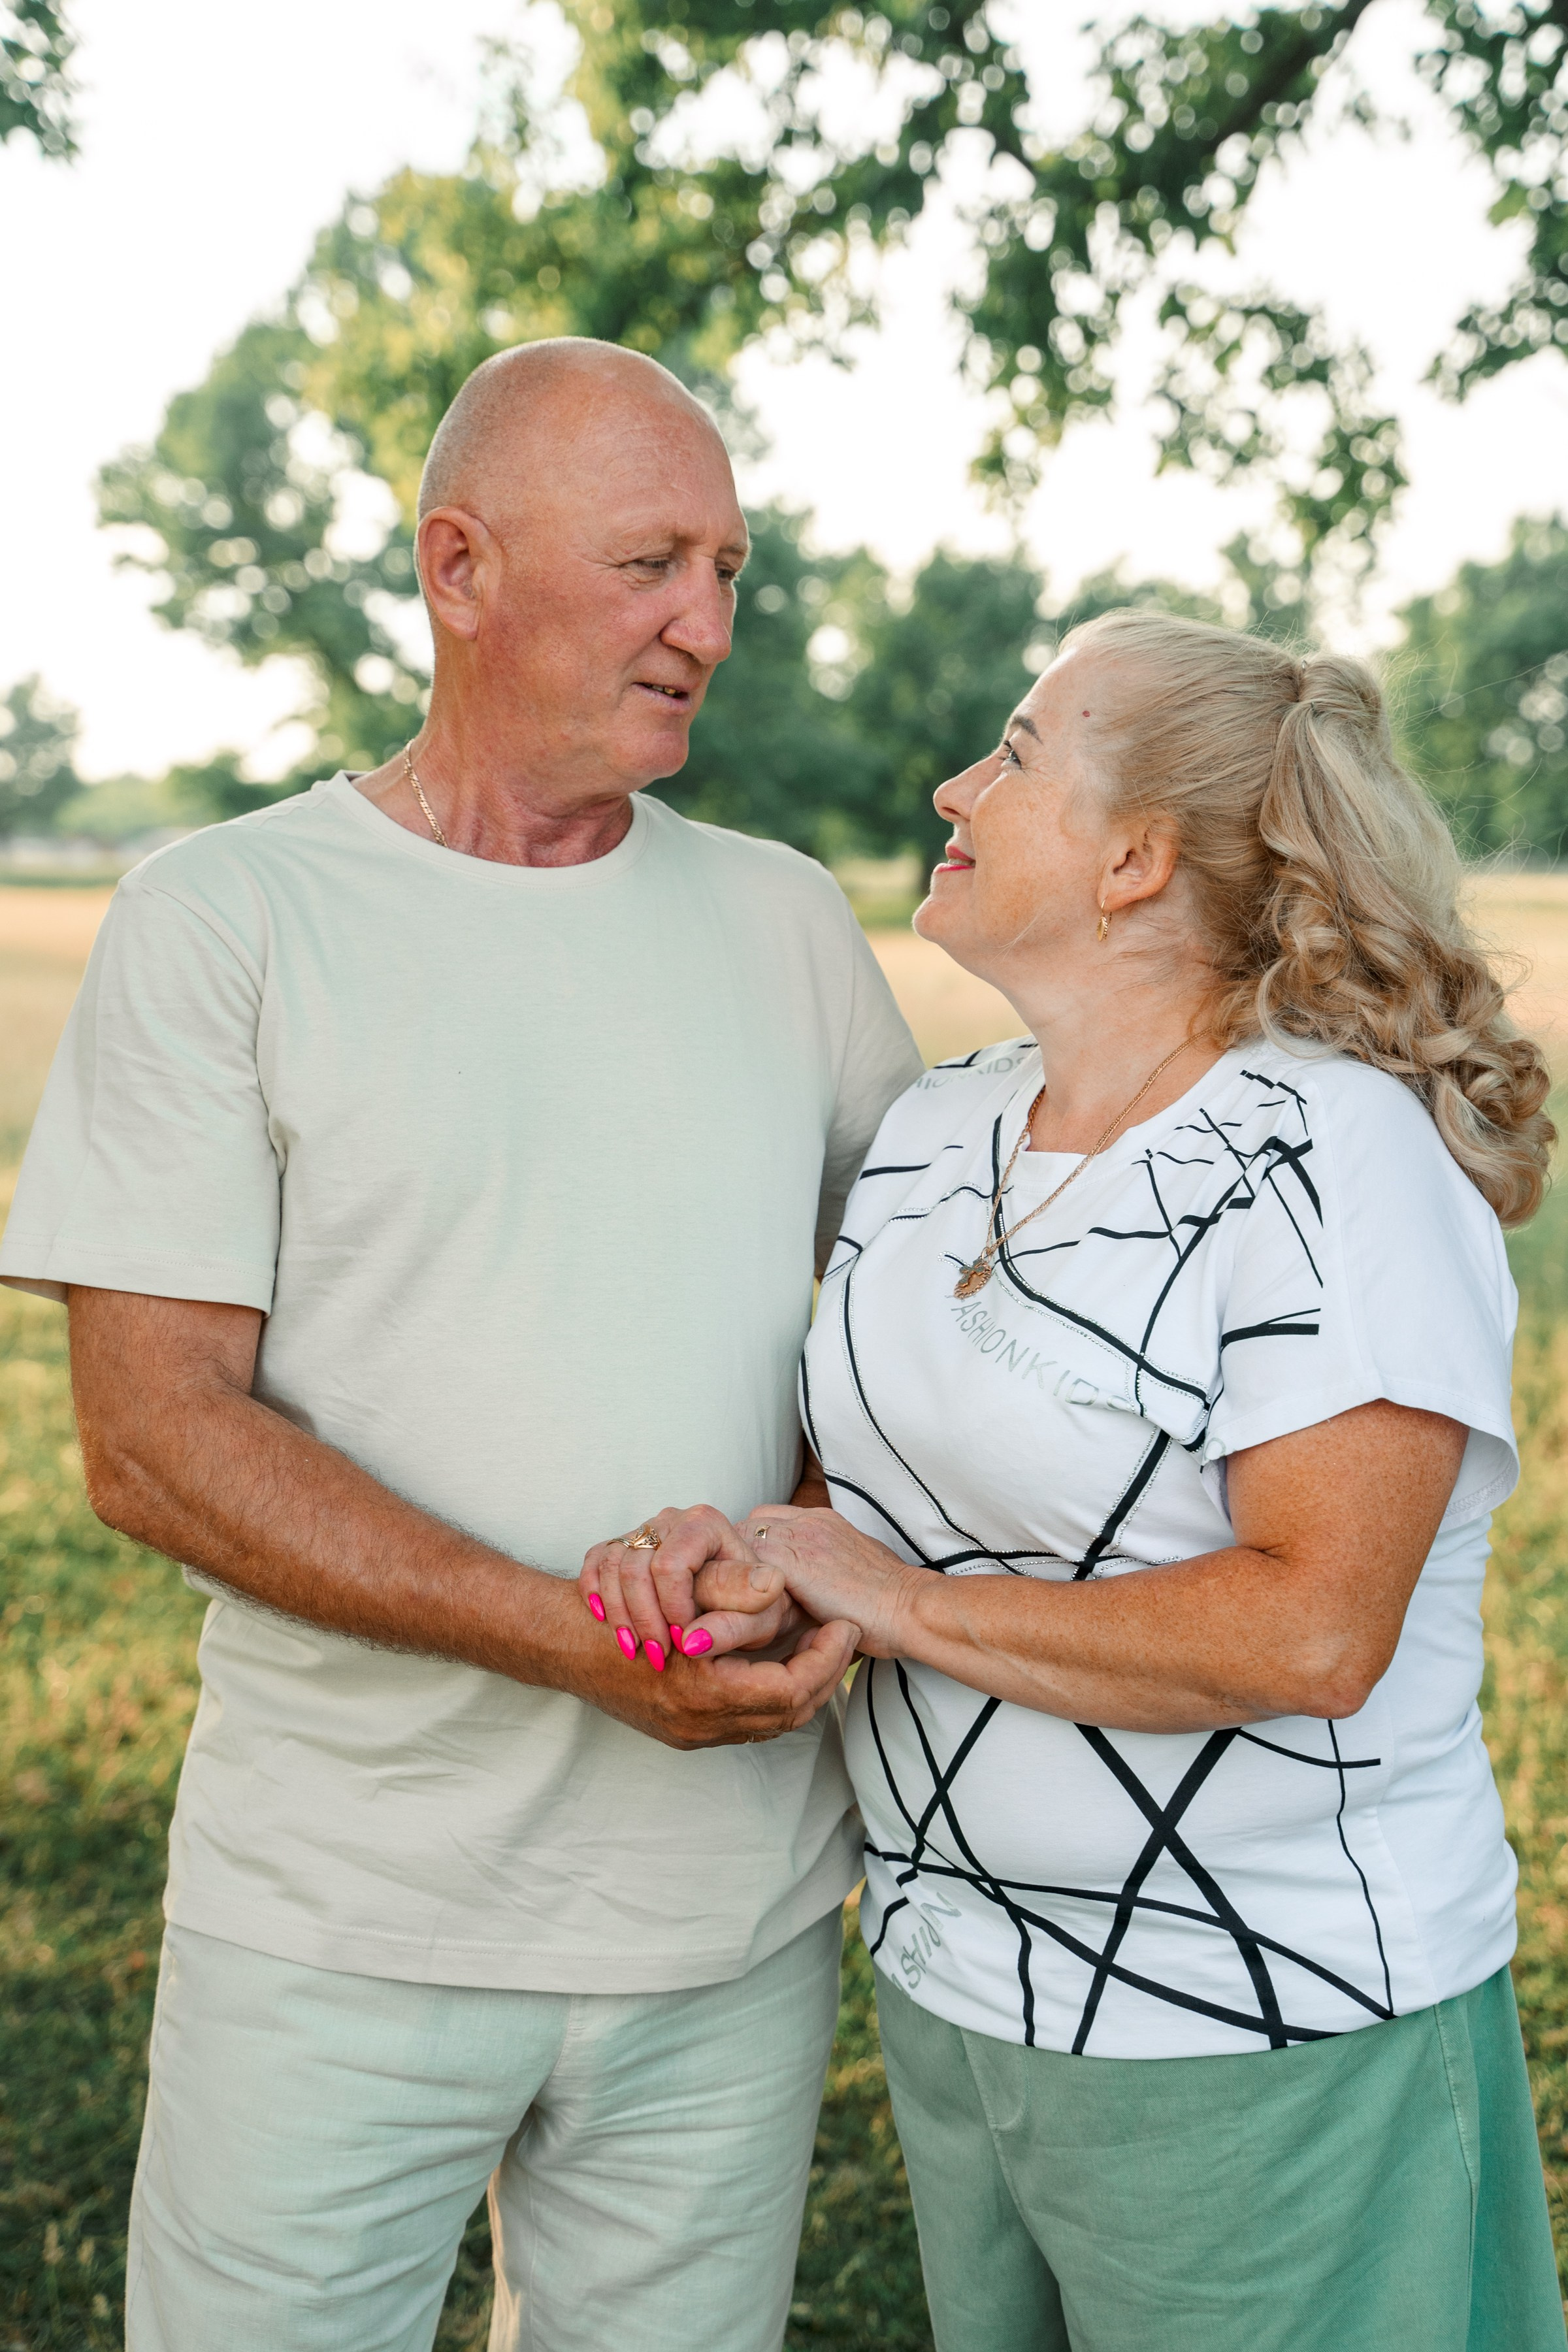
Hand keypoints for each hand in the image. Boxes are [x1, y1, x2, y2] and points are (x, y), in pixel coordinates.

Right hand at [572, 1610, 862, 1752]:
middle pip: (788, 1714)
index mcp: (700, 1691)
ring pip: (772, 1724)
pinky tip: (782, 1663)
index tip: (843, 1626)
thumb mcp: (671, 1590)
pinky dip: (774, 1695)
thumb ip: (726, 1589)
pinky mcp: (685, 1733)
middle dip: (824, 1676)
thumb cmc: (612, 1610)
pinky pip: (749, 1725)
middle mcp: (698, 1723)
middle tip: (843, 1638)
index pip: (790, 1690)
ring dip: (803, 1687)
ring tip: (821, 1648)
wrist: (560, 1645)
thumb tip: (780, 1583)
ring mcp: (691, 1733)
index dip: (824, 1659)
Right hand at [580, 1506, 810, 1671]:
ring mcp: (646, 1531)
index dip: (671, 1608)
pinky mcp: (625, 1546)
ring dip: (618, 1613)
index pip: (670, 1565)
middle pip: (636, 1565)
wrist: (739, 1601)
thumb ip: (735, 1623)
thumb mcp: (760, 1618)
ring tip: (634, 1649)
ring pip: (612, 1565)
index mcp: (706, 1526)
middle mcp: (672, 1521)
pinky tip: (605, 1621)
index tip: (684, 1642)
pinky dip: (594, 1591)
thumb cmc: (754, 1608)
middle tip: (658, 1656)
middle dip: (643, 1617)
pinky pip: (596, 1561)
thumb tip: (696, 1638)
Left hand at [714, 1505, 920, 1659]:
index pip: (767, 1517)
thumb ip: (826, 1569)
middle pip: (749, 1523)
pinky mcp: (796, 1563)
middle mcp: (809, 1522)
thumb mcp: (854, 1569)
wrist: (907, 1607)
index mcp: (823, 1520)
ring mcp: (802, 1539)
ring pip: (742, 1539)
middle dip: (738, 1553)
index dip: (754, 1545)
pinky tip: (742, 1609)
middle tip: (736, 1588)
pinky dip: (738, 1585)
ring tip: (734, 1601)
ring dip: (734, 1568)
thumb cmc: (888, 1601)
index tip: (750, 1573)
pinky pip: (747, 1564)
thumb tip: (810, 1589)